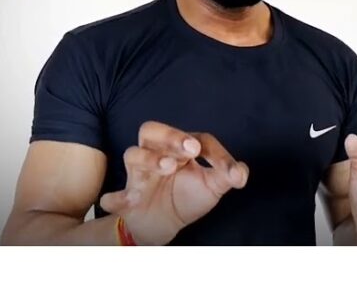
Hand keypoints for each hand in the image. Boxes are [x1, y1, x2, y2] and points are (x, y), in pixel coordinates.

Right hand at [99, 121, 249, 244]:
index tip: (230, 171)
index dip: (215, 153)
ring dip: (149, 159)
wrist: (164, 224)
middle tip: (191, 148)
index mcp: (178, 149)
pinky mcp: (127, 200)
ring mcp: (139, 176)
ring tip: (169, 167)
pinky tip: (122, 201)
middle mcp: (156, 155)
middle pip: (151, 131)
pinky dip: (115, 199)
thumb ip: (227, 176)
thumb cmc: (187, 196)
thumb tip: (241, 173)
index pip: (196, 140)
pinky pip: (116, 197)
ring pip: (132, 155)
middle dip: (170, 135)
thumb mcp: (212, 187)